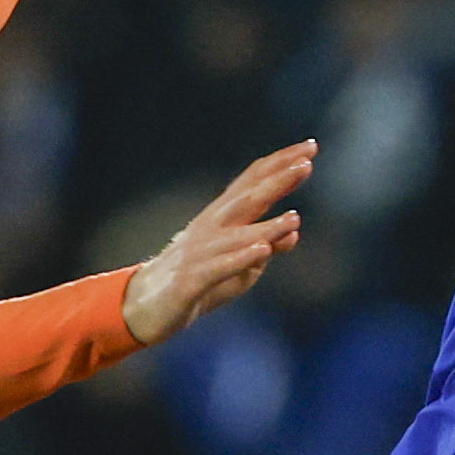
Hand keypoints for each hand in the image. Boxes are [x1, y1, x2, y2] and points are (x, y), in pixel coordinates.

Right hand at [121, 142, 313, 349]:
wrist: (143, 306)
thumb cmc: (196, 280)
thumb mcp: (237, 264)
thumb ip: (264, 247)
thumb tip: (295, 232)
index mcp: (221, 218)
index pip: (254, 182)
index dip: (281, 164)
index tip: (310, 148)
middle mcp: (211, 228)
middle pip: (247, 198)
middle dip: (277, 181)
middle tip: (306, 164)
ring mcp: (199, 252)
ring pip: (237, 235)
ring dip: (266, 227)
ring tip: (294, 218)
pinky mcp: (190, 280)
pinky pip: (218, 267)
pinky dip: (240, 258)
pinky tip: (262, 251)